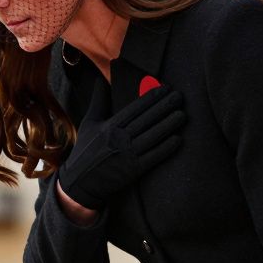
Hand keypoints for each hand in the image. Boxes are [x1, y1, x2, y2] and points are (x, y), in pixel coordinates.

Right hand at [58, 83, 184, 209]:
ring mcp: (127, 155)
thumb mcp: (89, 123)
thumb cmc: (85, 150)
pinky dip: (166, 148)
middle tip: (180, 96)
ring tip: (182, 114)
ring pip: (153, 136)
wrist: (80, 182)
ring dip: (169, 125)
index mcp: (109, 126)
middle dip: (164, 107)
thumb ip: (98, 101)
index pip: (135, 108)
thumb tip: (101, 79)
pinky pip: (153, 156)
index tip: (165, 88)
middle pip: (146, 120)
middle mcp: (119, 139)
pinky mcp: (134, 170)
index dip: (151, 97)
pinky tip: (178, 139)